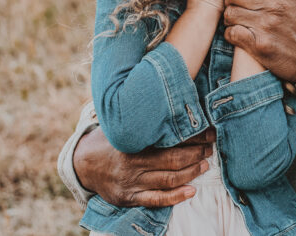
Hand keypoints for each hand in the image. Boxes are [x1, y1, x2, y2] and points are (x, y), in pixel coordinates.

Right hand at [73, 126, 215, 207]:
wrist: (84, 164)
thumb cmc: (110, 141)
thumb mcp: (123, 125)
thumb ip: (143, 118)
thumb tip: (168, 96)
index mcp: (135, 142)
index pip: (169, 138)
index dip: (192, 135)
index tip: (208, 129)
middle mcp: (135, 162)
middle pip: (173, 159)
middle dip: (196, 152)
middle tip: (211, 146)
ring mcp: (133, 181)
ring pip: (168, 179)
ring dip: (191, 172)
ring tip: (205, 164)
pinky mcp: (131, 197)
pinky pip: (156, 199)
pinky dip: (176, 197)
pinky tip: (191, 191)